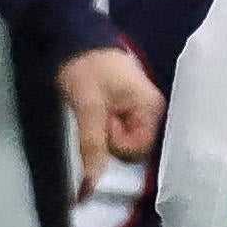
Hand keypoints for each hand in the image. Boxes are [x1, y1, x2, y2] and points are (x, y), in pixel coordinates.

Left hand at [53, 41, 164, 198]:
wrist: (75, 40)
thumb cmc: (86, 68)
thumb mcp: (87, 107)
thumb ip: (92, 145)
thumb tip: (90, 185)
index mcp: (151, 108)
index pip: (138, 150)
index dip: (116, 142)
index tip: (104, 120)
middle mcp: (152, 113)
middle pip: (132, 149)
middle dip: (111, 139)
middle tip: (99, 113)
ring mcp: (140, 113)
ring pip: (123, 143)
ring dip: (105, 134)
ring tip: (97, 109)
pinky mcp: (128, 112)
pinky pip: (119, 134)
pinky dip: (105, 129)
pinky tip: (99, 113)